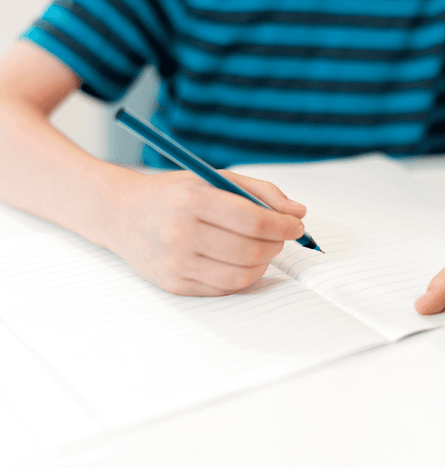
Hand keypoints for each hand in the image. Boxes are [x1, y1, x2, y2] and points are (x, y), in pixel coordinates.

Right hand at [107, 170, 305, 295]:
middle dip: (277, 244)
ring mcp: (176, 263)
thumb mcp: (214, 178)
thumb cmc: (174, 194)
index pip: (254, 221)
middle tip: (281, 236)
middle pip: (252, 250)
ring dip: (264, 263)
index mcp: (192, 199)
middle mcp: (181, 233)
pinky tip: (240, 260)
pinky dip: (243, 277)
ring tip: (262, 248)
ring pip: (242, 276)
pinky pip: (225, 289)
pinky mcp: (175, 285)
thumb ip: (261, 191)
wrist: (122, 215)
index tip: (296, 224)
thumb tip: (298, 212)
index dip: (284, 226)